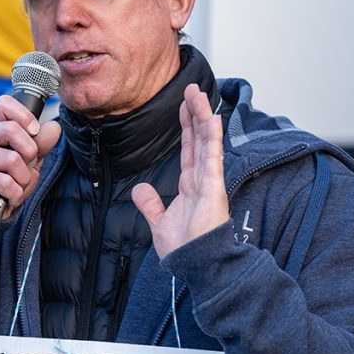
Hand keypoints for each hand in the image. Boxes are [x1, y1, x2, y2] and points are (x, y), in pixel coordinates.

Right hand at [0, 95, 60, 216]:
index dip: (24, 116)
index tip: (33, 132)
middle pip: (12, 130)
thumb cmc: (9, 177)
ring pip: (13, 160)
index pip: (4, 103)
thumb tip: (54, 128)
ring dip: (23, 178)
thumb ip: (41, 142)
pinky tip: (8, 195)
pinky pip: (7, 182)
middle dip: (29, 152)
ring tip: (15, 184)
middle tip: (24, 166)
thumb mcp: (29, 158)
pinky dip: (16, 193)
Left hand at [133, 84, 228, 258]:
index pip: (189, 148)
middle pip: (199, 139)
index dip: (186, 126)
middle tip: (191, 89)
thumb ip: (150, 204)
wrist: (194, 264)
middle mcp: (202, 179)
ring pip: (206, 142)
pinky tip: (210, 119)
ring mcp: (210, 181)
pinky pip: (212, 158)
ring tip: (199, 94)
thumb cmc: (183, 248)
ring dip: (203, 117)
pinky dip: (211, 138)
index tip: (183, 106)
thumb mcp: (159, 222)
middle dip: (195, 113)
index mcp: (191, 185)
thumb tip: (139, 189)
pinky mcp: (214, 188)